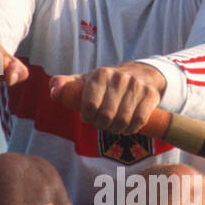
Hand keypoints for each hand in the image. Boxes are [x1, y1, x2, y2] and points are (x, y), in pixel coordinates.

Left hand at [51, 62, 165, 133]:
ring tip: (113, 126)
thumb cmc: (105, 84)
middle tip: (102, 123)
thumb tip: (54, 91)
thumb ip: (66, 86)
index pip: (90, 106)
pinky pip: (139, 121)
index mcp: (100, 74)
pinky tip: (126, 127)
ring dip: (116, 129)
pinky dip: (131, 129)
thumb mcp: (85, 82)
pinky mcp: (150, 94)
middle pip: (106, 116)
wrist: (139, 74)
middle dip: (102, 125)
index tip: (89, 117)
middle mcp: (119, 77)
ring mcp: (136, 85)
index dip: (88, 117)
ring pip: (122, 120)